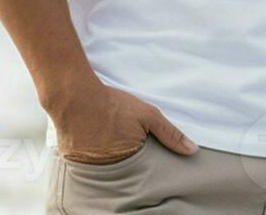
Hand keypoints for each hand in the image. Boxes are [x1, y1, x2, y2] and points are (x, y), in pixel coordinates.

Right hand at [46, 76, 198, 163]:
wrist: (75, 98)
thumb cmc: (113, 106)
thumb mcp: (148, 115)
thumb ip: (170, 134)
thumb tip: (192, 151)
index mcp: (128, 161)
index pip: (142, 167)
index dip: (143, 154)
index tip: (140, 142)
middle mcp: (108, 169)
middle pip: (122, 165)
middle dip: (125, 153)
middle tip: (120, 134)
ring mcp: (89, 166)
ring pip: (104, 163)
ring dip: (107, 152)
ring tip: (107, 132)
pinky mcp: (73, 159)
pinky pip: (86, 159)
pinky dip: (91, 150)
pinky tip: (93, 134)